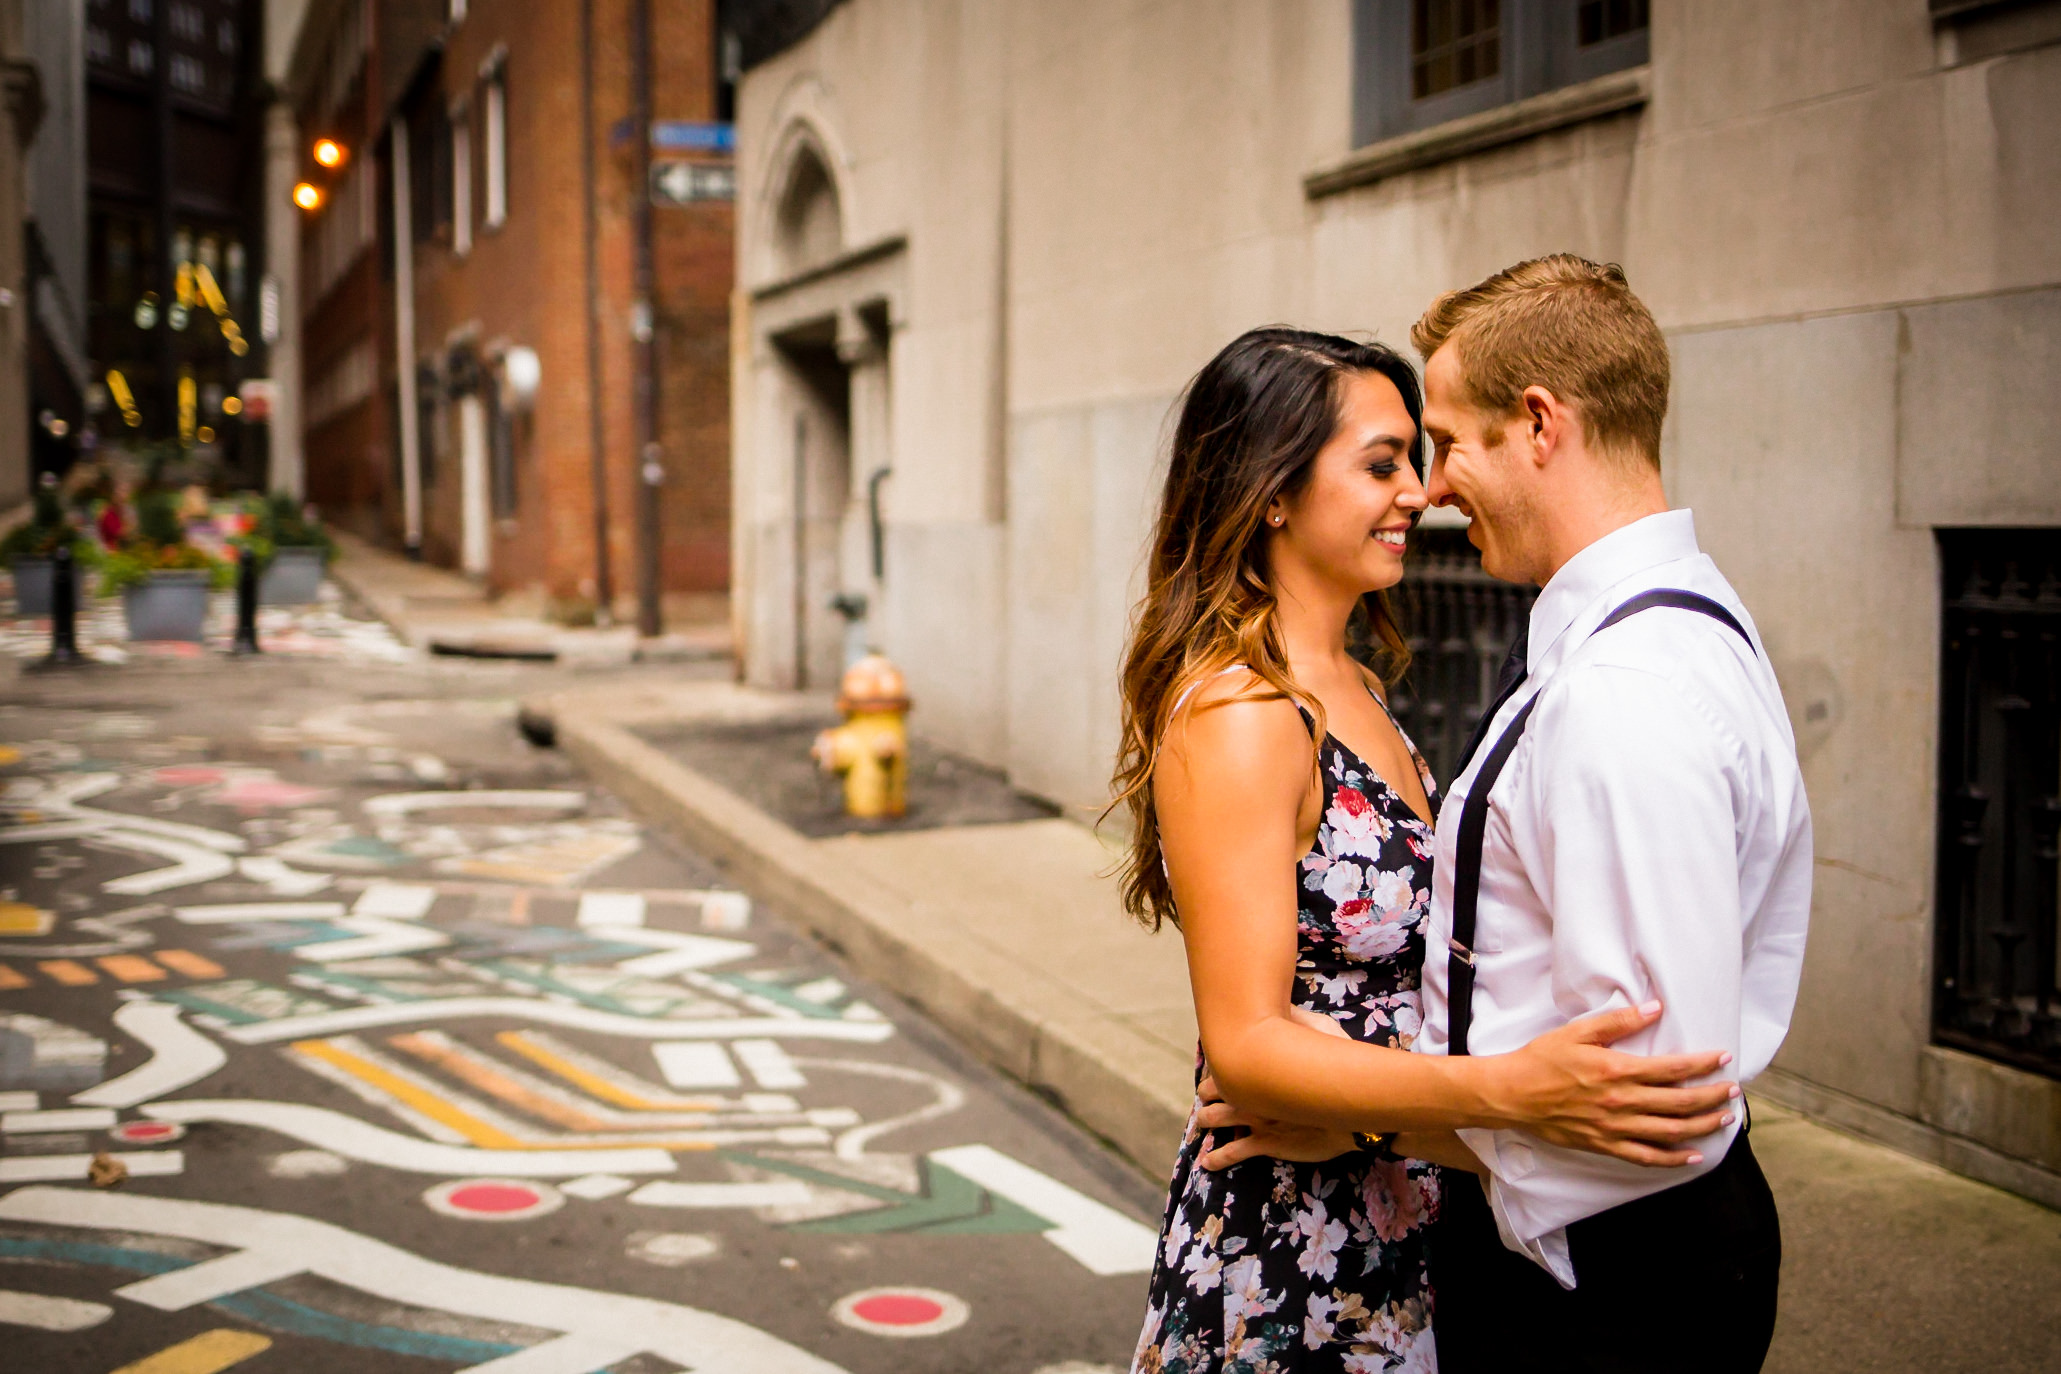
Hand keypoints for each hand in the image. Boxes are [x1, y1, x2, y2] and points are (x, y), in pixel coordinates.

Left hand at [1196, 1005, 1357, 1168]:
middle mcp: (1251, 1090)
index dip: (1219, 1060)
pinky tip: (1208, 1163)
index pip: (1225, 1057)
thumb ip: (1301, 1018)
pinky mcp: (1266, 1142)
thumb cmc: (1339, 1064)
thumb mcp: (1324, 1029)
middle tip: (1208, 1092)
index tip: (1220, 1058)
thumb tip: (1288, 1005)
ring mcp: (1256, 1117)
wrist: (1353, 1108)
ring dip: (1205, 1120)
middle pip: (1213, 1088)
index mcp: (1258, 1062)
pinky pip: (1234, 1151)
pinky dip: (1217, 1158)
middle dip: (1207, 1090)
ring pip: (1214, 1118)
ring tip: (1202, 1121)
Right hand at [1483, 1000, 1739, 1166]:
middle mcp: (1622, 1102)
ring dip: (1702, 1125)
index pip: (1672, 1068)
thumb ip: (1618, 1021)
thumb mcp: (1578, 1032)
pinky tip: (1693, 1155)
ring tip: (1724, 1119)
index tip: (1723, 1058)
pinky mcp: (1605, 1145)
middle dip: (1712, 1096)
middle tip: (1733, 1091)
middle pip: (1680, 1102)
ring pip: (1671, 1131)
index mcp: (1617, 1070)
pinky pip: (1647, 1157)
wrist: (1512, 1094)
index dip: (1702, 1064)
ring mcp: (1615, 1127)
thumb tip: (1654, 1009)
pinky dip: (1673, 1158)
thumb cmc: (1542, 1060)